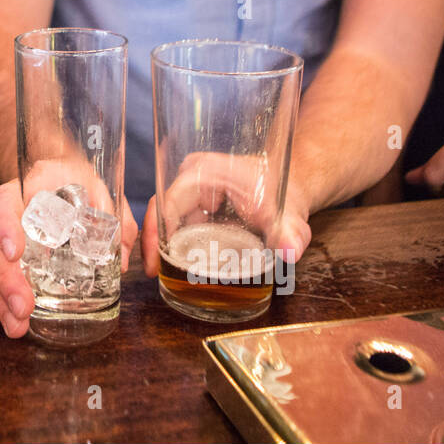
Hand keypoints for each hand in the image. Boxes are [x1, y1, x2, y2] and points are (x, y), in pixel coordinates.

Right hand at [0, 159, 136, 338]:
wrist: (55, 175)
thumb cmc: (77, 182)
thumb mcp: (101, 189)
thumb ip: (115, 219)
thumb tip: (120, 259)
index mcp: (30, 186)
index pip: (7, 201)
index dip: (6, 226)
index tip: (16, 253)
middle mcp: (6, 208)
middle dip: (7, 278)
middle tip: (24, 306)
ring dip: (0, 297)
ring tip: (18, 325)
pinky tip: (12, 321)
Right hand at [142, 152, 310, 277]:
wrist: (291, 183)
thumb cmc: (286, 191)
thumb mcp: (288, 214)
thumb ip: (290, 233)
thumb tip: (290, 251)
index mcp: (206, 171)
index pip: (169, 200)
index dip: (156, 230)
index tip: (154, 258)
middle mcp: (193, 177)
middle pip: (161, 209)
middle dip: (153, 241)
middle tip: (152, 272)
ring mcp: (194, 190)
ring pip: (168, 217)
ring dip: (163, 244)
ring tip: (159, 272)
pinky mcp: (197, 203)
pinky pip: (179, 222)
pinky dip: (176, 243)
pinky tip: (174, 264)